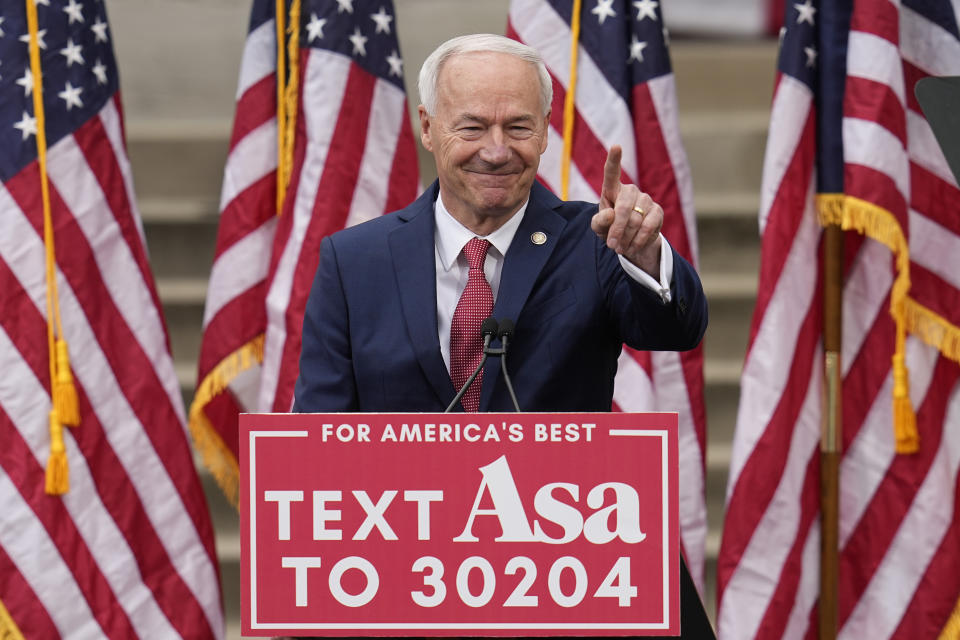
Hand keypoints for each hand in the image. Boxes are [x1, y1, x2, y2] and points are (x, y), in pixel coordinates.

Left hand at [590, 145, 662, 276]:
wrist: (629, 240)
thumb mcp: (598, 227)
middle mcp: (630, 190)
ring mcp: (645, 199)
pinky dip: (638, 240)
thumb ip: (599, 221)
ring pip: (635, 221)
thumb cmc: (609, 228)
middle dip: (616, 230)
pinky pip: (648, 227)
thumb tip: (610, 215)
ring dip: (626, 238)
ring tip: (620, 247)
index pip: (611, 172)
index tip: (616, 146)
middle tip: (611, 245)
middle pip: (623, 209)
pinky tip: (632, 247)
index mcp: (611, 189)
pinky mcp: (657, 211)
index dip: (614, 159)